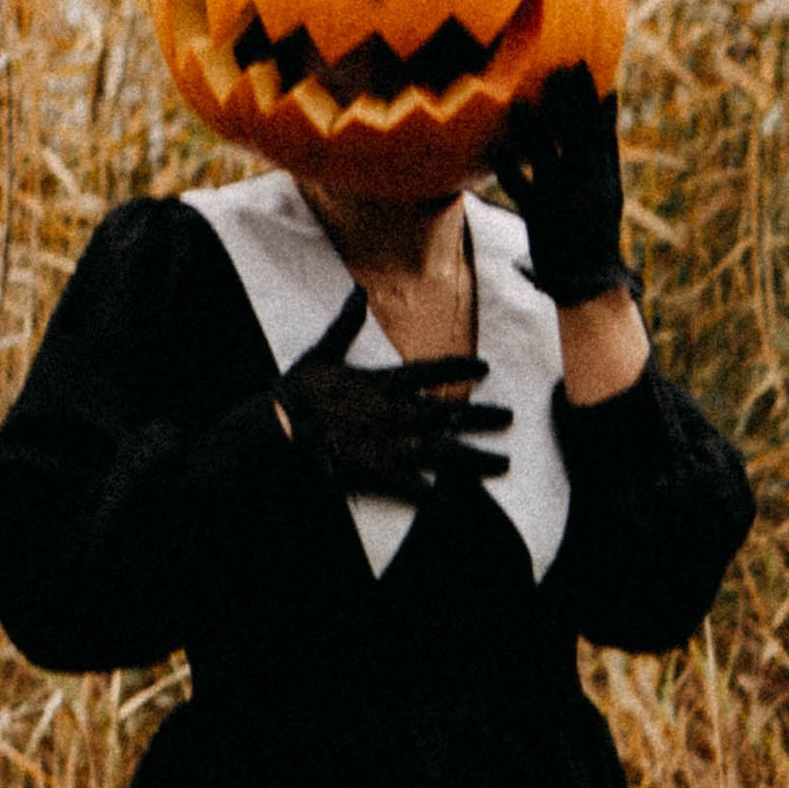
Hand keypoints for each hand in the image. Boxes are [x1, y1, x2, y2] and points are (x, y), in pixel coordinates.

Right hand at [277, 289, 510, 500]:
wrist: (280, 427)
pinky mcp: (376, 469)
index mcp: (384, 381)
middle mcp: (396, 411)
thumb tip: (358, 291)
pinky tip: (446, 497)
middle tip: (508, 417)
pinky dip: (429, 491)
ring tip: (501, 463)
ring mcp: (390, 442)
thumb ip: (347, 324)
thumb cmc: (299, 390)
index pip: (432, 371)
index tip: (485, 367)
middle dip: (482, 415)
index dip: (461, 367)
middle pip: (450, 412)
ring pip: (443, 450)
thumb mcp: (325, 351)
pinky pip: (411, 483)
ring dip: (475, 457)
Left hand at [494, 65, 631, 306]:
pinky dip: (509, 171)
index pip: (598, 129)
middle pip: (575, 137)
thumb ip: (607, 146)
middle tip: (554, 69)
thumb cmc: (597, 226)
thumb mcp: (611, 187)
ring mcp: (563, 201)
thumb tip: (609, 99)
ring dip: (533, 131)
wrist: (591, 279)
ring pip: (547, 160)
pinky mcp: (541, 218)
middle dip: (565, 103)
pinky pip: (523, 193)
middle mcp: (586, 185)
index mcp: (604, 176)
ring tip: (519, 101)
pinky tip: (495, 151)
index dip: (588, 97)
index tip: (579, 65)